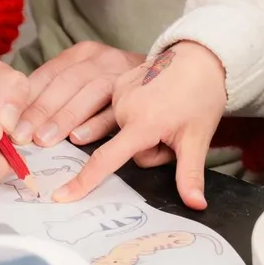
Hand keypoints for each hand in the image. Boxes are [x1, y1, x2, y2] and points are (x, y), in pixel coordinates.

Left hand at [13, 41, 145, 148]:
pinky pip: (115, 108)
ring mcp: (121, 72)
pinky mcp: (139, 91)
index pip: (47, 74)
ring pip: (88, 93)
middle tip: (21, 136)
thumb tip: (18, 116)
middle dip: (40, 111)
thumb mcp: (86, 77)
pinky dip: (96, 123)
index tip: (7, 123)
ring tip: (44, 139)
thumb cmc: (116, 83)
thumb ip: (58, 92)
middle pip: (65, 83)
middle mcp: (100, 58)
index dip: (26, 99)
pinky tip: (79, 139)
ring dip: (64, 118)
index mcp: (82, 54)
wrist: (174, 68)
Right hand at [53, 42, 227, 207]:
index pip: (107, 158)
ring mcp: (118, 91)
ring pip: (124, 133)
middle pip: (127, 149)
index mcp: (142, 121)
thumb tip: (196, 205)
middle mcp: (124, 105)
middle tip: (173, 131)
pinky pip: (122, 114)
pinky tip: (155, 102)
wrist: (200, 59)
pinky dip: (136, 116)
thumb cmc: (201, 98)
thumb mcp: (197, 140)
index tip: (62, 195)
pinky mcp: (117, 83)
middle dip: (148, 149)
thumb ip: (190, 176)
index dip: (85, 180)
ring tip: (165, 115)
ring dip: (141, 132)